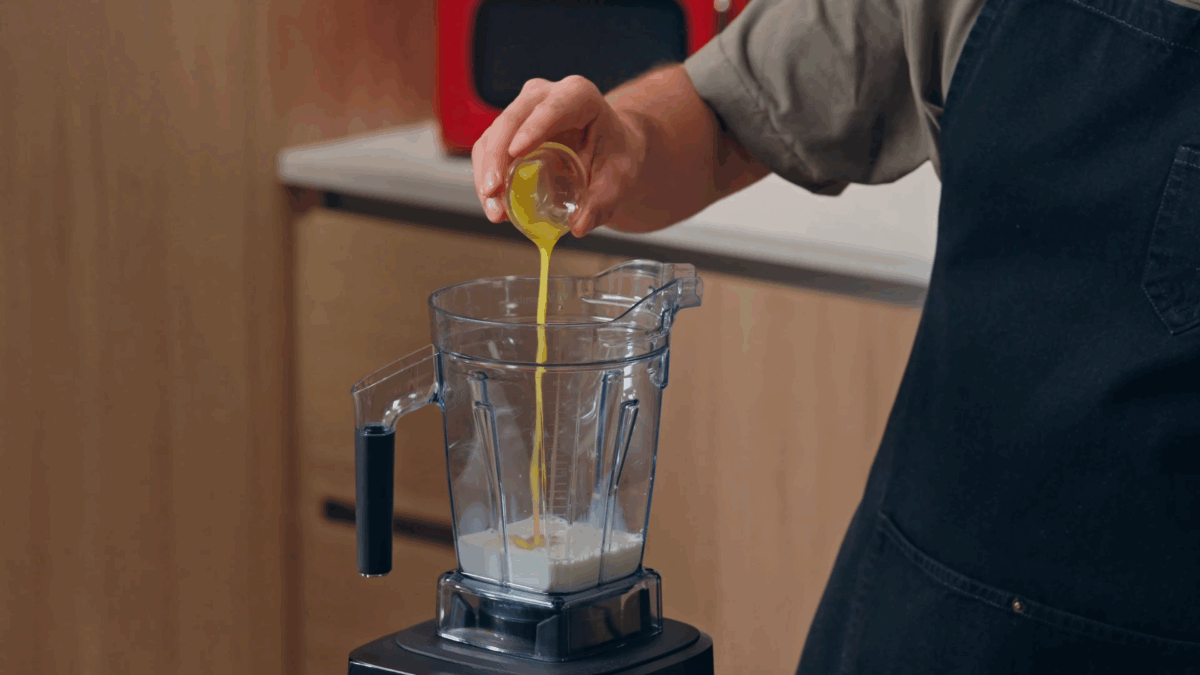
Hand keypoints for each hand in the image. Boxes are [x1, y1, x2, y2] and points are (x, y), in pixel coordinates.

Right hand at [472, 75, 644, 236]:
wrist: (608, 146)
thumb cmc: (615, 155)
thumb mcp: (619, 177)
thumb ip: (604, 201)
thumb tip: (579, 226)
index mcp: (578, 96)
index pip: (552, 108)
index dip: (532, 128)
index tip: (516, 152)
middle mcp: (544, 95)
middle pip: (512, 119)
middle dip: (497, 157)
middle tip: (493, 192)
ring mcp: (522, 109)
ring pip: (493, 135)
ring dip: (486, 172)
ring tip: (494, 209)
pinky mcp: (507, 128)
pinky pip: (488, 148)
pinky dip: (486, 177)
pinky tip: (493, 204)